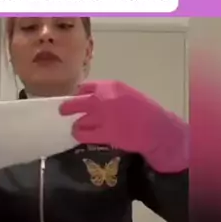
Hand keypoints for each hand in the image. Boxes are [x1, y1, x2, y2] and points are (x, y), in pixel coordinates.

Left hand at [60, 81, 188, 172]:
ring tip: (76, 128)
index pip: (86, 87)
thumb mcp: (127, 94)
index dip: (79, 94)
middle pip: (77, 101)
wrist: (157, 127)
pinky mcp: (106, 133)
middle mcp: (105, 98)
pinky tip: (81, 136)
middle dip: (68, 106)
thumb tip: (91, 98)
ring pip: (80, 120)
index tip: (77, 98)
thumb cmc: (144, 111)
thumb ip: (110, 95)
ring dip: (77, 124)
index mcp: (111, 86)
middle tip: (63, 110)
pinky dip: (80, 135)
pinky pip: (84, 134)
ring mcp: (104, 116)